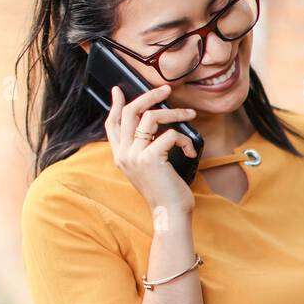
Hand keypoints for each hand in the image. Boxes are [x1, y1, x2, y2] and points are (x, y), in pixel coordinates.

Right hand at [105, 83, 198, 214]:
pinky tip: (190, 151)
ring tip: (190, 115)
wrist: (170, 214)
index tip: (118, 90)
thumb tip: (152, 124)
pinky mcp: (151, 157)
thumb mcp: (149, 168)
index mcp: (120, 156)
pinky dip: (184, 140)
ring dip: (175, 113)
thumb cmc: (165, 192)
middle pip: (130, 112)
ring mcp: (135, 155)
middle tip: (166, 89)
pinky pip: (170, 134)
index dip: (115, 105)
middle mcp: (124, 154)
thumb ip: (144, 149)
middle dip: (149, 96)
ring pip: (151, 117)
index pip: (112, 124)